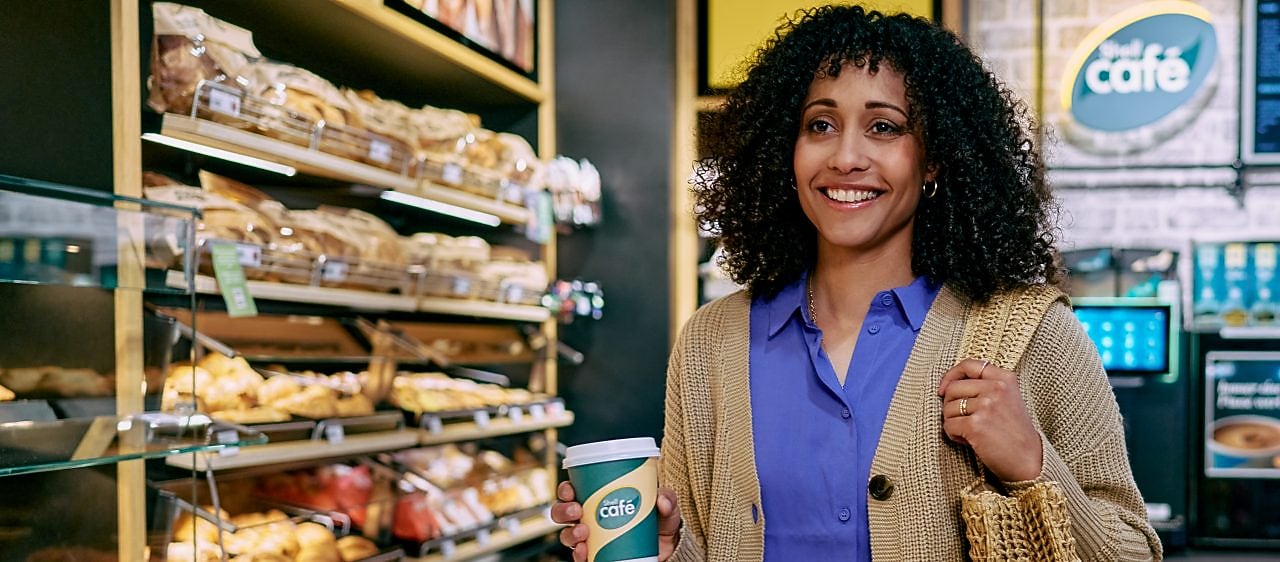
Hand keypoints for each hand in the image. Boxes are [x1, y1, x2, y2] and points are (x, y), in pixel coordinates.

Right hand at [551, 480, 683, 561]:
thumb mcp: (666, 507)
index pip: (573, 492)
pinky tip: (584, 551)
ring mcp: (592, 540)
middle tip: (576, 510)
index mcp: (598, 499)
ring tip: (583, 531)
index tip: (570, 489)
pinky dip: (578, 555)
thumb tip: (661, 500)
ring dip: (570, 533)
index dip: (565, 489)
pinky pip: (580, 557)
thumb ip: (667, 498)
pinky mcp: (596, 557)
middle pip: (562, 513)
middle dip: (563, 510)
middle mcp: (589, 519)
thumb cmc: (659, 521)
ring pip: (567, 535)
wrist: (667, 549)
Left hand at [938, 358, 1042, 481]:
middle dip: (950, 405)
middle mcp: (996, 388)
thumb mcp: (1008, 400)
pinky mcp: (976, 425)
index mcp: (1005, 379)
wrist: (1030, 462)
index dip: (951, 375)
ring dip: (953, 422)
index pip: (969, 365)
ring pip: (948, 408)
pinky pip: (948, 426)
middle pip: (952, 388)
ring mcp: (986, 405)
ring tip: (970, 433)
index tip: (944, 389)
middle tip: (963, 420)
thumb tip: (947, 385)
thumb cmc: (1015, 433)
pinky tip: (969, 441)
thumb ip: (986, 387)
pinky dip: (954, 436)